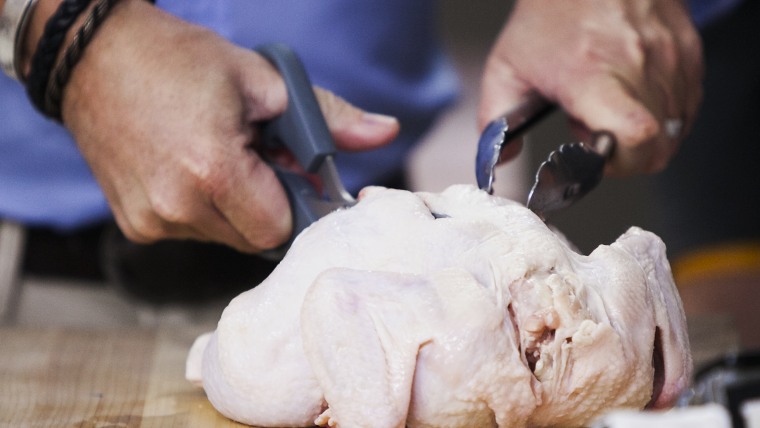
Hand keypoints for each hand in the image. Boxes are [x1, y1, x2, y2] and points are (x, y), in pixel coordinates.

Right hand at [60, 0, 398, 252]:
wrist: (94, 58)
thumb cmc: (179, 61)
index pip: (281, 229)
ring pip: (224, 237)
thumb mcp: (263, 80)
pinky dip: (202, 209)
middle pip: (254, 238)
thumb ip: (329, 118)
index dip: (295, 203)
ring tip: (218, 157)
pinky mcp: (133, 225)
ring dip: (235, 207)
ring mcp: (150, 221)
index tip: (293, 175)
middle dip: (268, 204)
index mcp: (213, 172)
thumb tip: (388, 133)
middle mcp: (176, 208)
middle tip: (256, 158)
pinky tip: (190, 170)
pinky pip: (191, 232)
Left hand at [479, 0, 702, 174]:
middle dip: (625, 157)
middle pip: (656, 149)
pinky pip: (685, 109)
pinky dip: (662, 117)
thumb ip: (496, 120)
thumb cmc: (550, 14)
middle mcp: (638, 67)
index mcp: (591, 76)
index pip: (633, 134)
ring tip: (611, 106)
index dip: (619, 162)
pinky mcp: (689, 53)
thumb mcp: (507, 67)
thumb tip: (501, 158)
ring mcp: (670, 59)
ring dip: (642, 136)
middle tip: (595, 130)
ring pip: (673, 132)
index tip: (593, 156)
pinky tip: (632, 97)